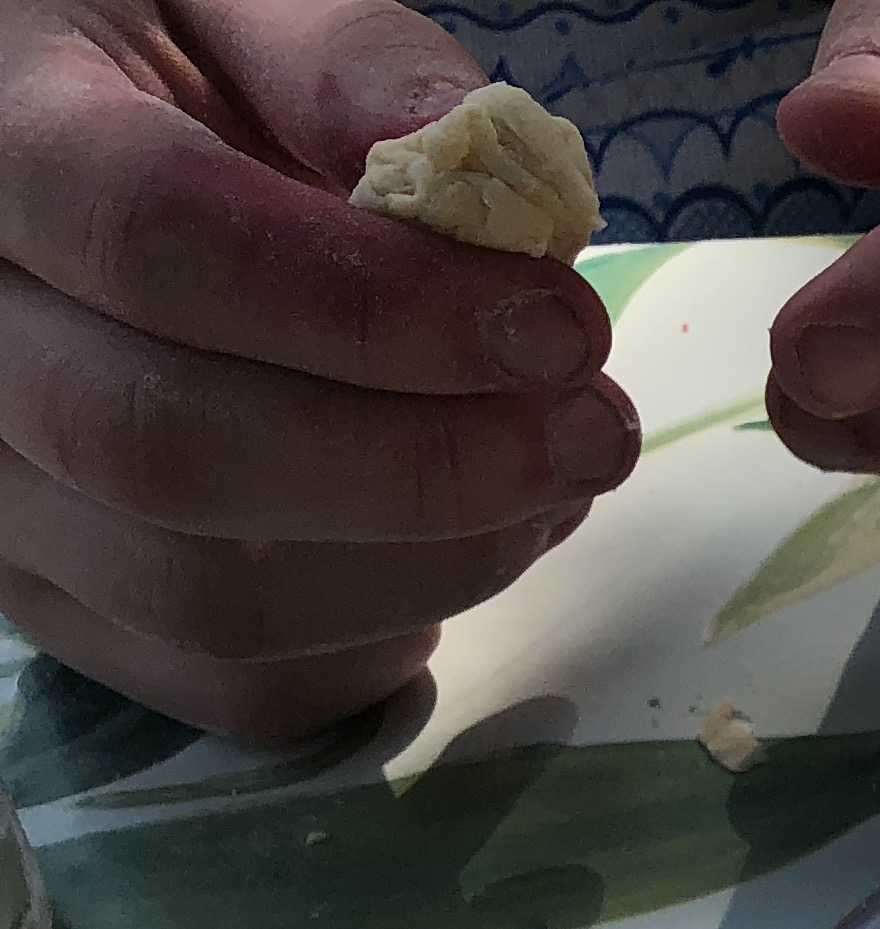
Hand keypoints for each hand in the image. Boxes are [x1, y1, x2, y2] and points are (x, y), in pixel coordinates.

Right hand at [0, 0, 637, 737]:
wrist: (69, 179)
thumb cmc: (165, 77)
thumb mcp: (229, 2)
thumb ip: (346, 62)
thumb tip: (481, 157)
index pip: (154, 239)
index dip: (375, 307)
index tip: (554, 322)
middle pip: (169, 449)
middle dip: (424, 463)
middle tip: (590, 423)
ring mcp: (0, 498)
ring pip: (210, 595)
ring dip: (436, 558)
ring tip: (558, 472)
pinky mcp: (69, 607)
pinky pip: (238, 680)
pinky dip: (389, 629)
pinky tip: (474, 536)